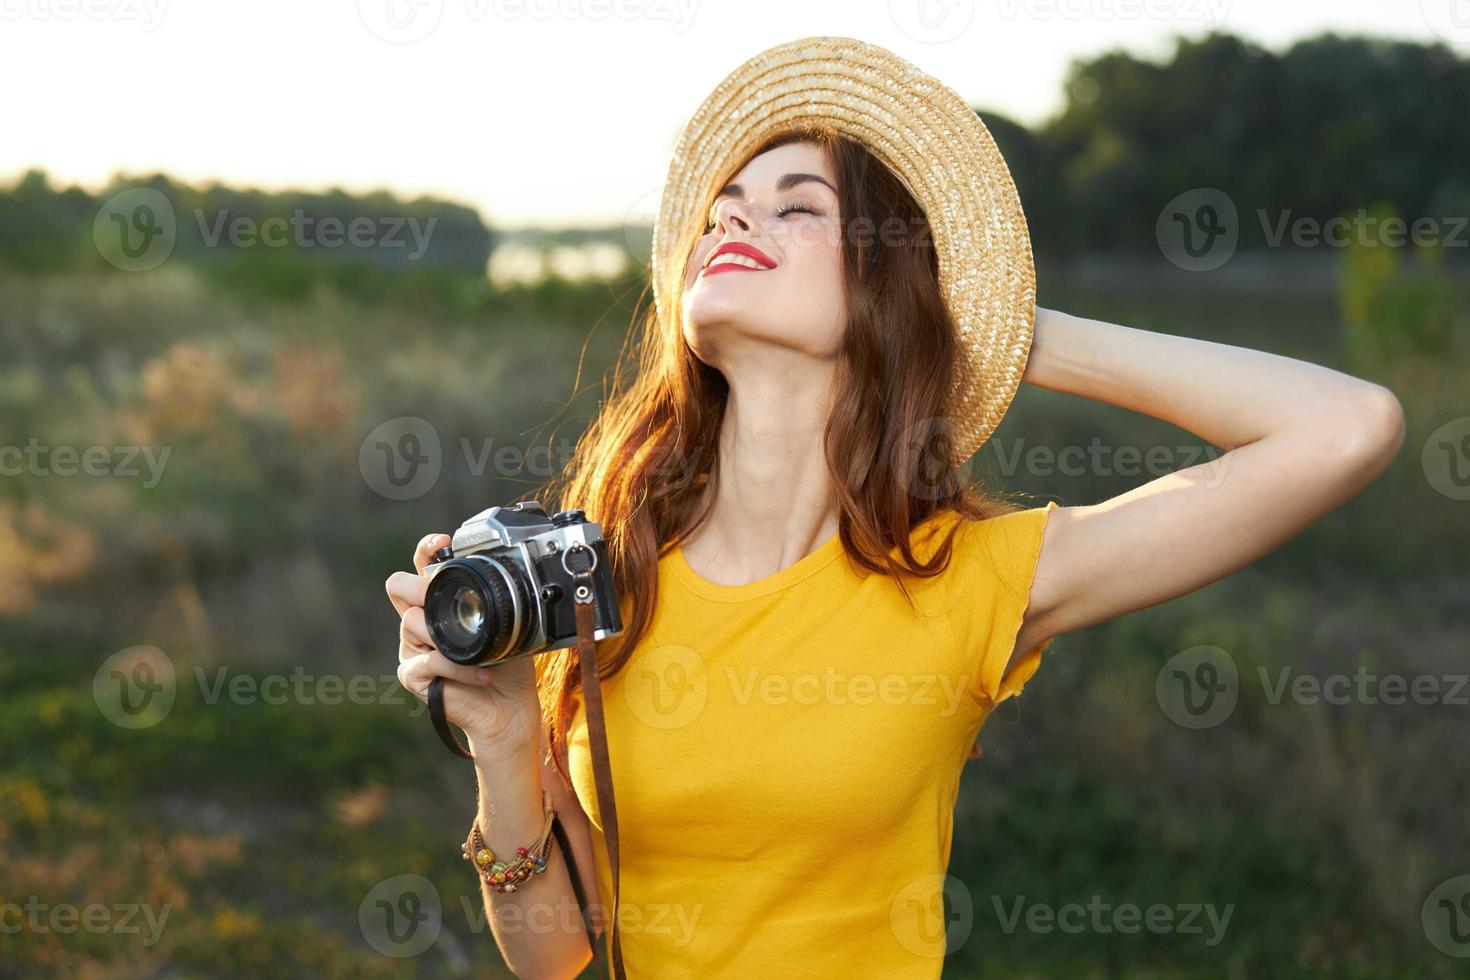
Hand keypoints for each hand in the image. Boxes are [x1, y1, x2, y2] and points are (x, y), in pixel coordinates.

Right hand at [386, 532, 541, 753]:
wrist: (508, 706)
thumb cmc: (507, 663)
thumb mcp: (506, 623)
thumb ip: (495, 599)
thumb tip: (504, 570)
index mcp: (440, 602)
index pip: (422, 566)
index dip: (427, 550)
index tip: (443, 542)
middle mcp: (421, 620)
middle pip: (397, 586)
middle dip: (420, 587)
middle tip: (449, 601)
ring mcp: (413, 647)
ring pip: (411, 622)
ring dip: (449, 636)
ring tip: (479, 652)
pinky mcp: (413, 675)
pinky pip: (428, 661)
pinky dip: (459, 668)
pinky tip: (481, 674)